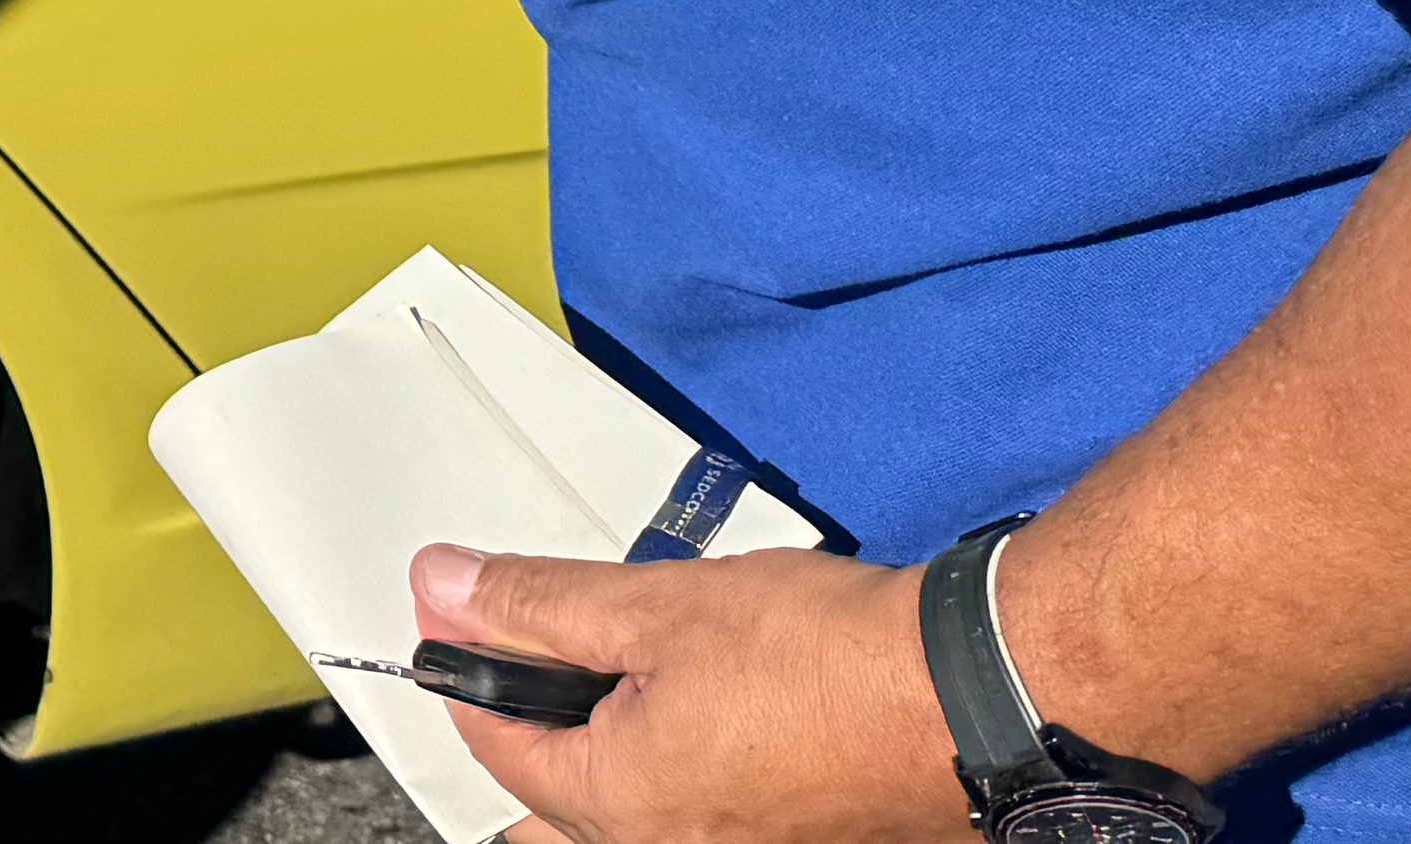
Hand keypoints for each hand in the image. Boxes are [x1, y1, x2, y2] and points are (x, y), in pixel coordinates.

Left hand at [409, 540, 961, 843]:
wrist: (967, 692)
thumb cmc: (829, 659)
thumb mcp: (653, 604)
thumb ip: (536, 603)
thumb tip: (442, 590)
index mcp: (619, 808)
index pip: (496, 746)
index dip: (468, 668)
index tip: (465, 619)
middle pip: (550, 812)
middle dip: (529, 739)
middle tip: (534, 664)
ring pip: (624, 820)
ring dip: (603, 758)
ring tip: (621, 681)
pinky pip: (698, 820)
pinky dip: (674, 775)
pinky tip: (700, 714)